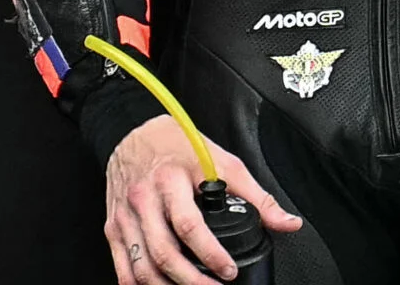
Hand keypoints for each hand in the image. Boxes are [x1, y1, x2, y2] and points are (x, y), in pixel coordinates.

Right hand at [105, 116, 301, 284]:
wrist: (128, 129)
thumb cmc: (174, 143)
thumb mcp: (220, 160)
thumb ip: (256, 194)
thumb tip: (286, 222)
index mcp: (170, 180)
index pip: (188, 225)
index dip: (210, 254)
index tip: (228, 270)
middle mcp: (143, 198)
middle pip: (164, 252)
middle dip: (191, 281)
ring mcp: (125, 215)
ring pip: (142, 265)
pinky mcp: (113, 225)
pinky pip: (122, 265)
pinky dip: (137, 284)